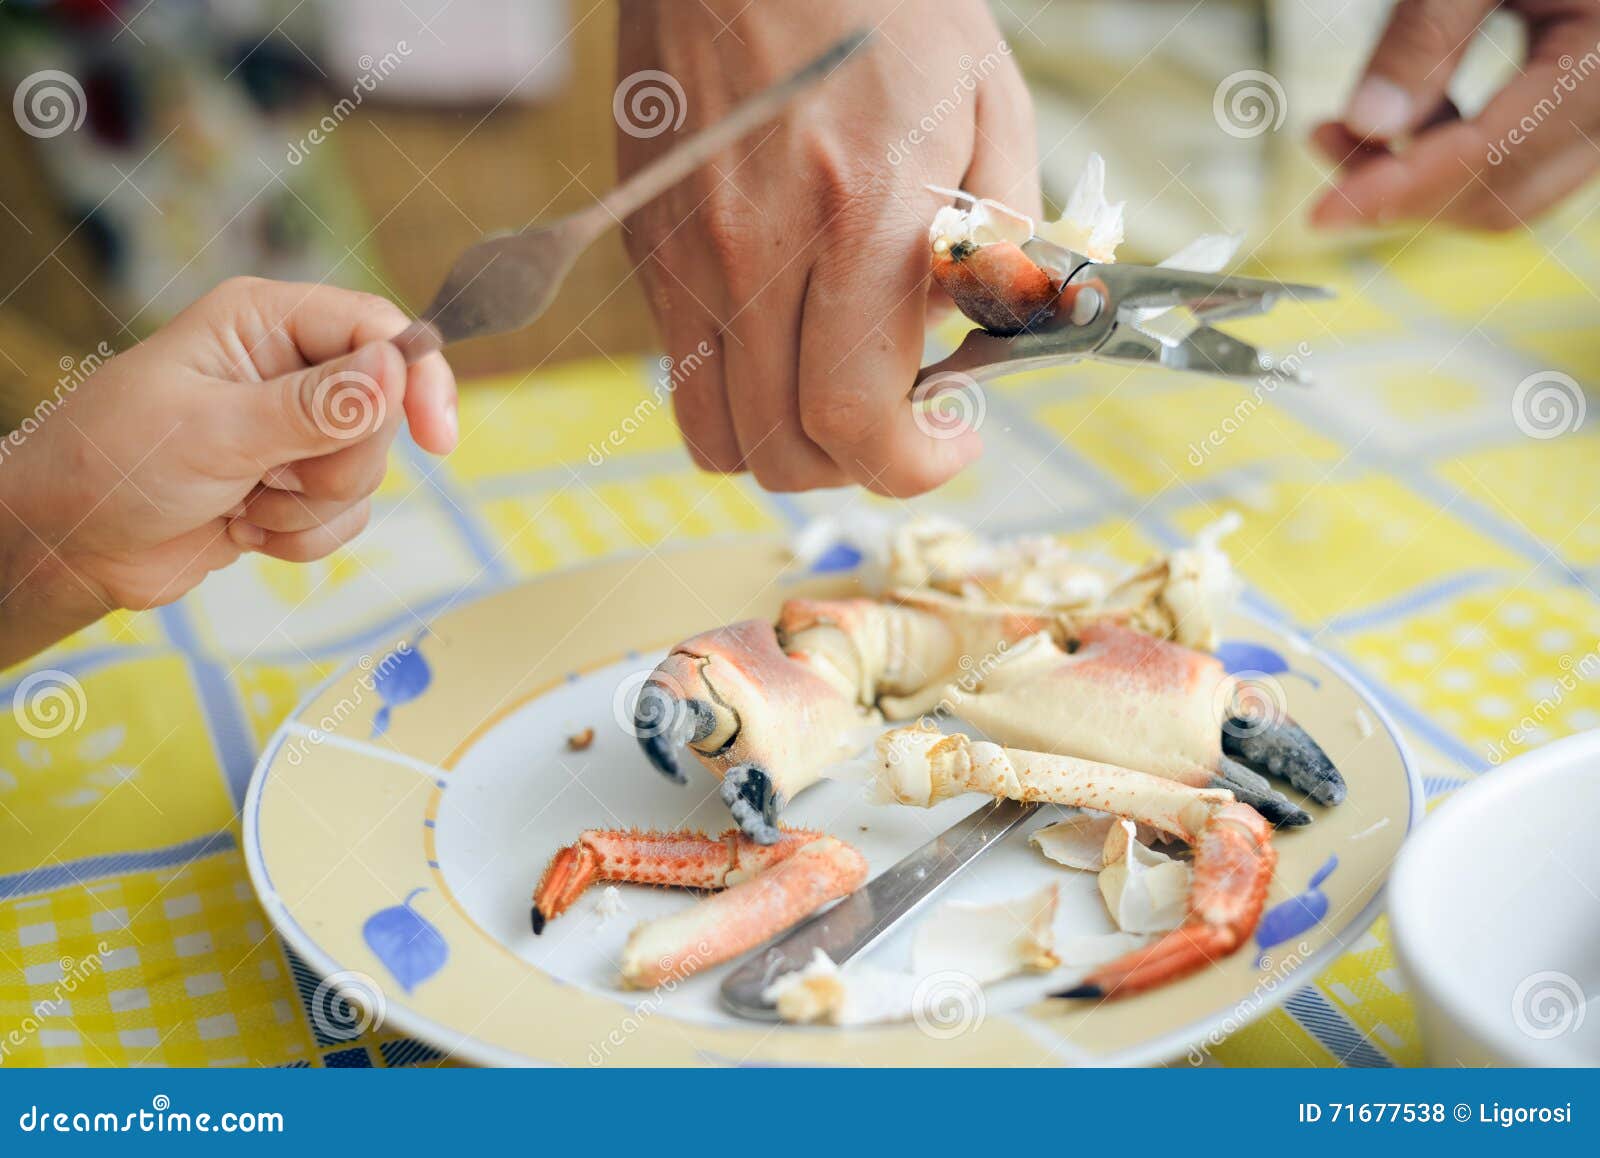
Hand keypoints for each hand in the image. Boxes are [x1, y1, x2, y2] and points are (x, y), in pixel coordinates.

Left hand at [0, 278, 456, 663]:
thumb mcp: (214, 430)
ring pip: (367, 473)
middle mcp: (287, 369)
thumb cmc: (113, 465)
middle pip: (382, 413)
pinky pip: (345, 518)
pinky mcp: (292, 487)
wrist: (68, 546)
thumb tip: (395, 373)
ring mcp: (292, 431)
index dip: (415, 378)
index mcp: (266, 322)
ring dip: (308, 508)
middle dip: (335, 465)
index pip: (377, 329)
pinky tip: (242, 528)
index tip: (436, 438)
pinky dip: (299, 537)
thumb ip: (313, 407)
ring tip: (241, 502)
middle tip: (270, 475)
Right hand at [617, 0, 1037, 495]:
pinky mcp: (645, 245)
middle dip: (856, 464)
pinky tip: (787, 333)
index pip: (857, 421)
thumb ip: (1000, 241)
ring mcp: (685, 254)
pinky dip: (738, 389)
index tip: (950, 436)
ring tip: (835, 385)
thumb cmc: (886, 5)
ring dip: (786, 441)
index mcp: (857, 217)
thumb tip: (979, 338)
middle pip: (783, 452)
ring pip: (717, 434)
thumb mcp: (988, 104)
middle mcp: (755, 251)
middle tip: (901, 412)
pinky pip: (683, 373)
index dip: (914, 466)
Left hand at [1311, 1, 1599, 230]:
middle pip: (1500, 194)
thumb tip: (1368, 124)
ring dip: (1414, 178)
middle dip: (1401, 191)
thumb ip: (1428, 33)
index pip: (1494, 152)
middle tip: (1321, 142)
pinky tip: (1384, 122)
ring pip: (1503, 191)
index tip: (1322, 213)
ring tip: (1335, 130)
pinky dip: (1441, 152)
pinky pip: (1509, 160)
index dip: (1401, 189)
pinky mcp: (1576, 112)